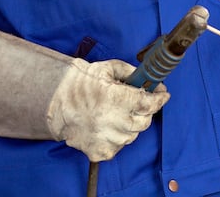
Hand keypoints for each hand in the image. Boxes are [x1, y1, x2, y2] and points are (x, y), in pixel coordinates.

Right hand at [0, 28, 167, 161]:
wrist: (56, 103)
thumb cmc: (83, 83)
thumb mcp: (107, 68)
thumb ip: (130, 71)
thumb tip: (147, 78)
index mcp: (116, 98)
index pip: (148, 103)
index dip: (159, 99)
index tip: (163, 94)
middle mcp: (113, 121)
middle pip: (144, 121)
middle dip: (144, 111)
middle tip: (137, 102)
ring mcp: (106, 139)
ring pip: (132, 135)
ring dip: (130, 125)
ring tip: (116, 114)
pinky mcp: (99, 151)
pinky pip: (119, 147)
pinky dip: (118, 138)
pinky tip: (107, 126)